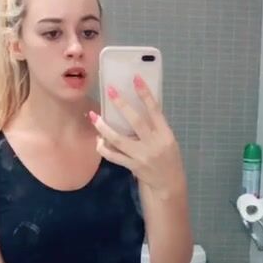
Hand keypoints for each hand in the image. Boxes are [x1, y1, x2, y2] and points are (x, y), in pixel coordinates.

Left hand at [89, 76, 185, 200]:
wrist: (169, 184)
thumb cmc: (168, 158)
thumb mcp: (167, 141)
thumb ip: (155, 127)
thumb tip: (137, 108)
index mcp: (165, 134)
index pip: (155, 110)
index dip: (145, 94)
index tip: (136, 79)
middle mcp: (153, 143)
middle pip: (135, 121)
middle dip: (121, 105)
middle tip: (109, 91)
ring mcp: (142, 156)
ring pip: (118, 140)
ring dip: (104, 127)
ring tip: (93, 116)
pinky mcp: (132, 166)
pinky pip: (114, 156)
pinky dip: (104, 148)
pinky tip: (98, 140)